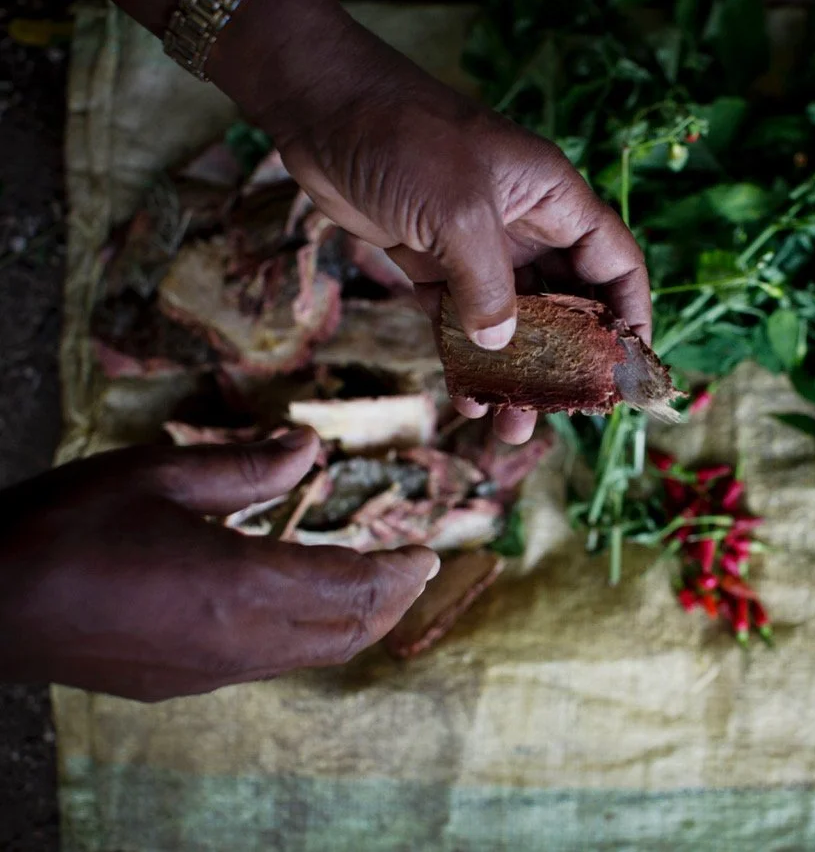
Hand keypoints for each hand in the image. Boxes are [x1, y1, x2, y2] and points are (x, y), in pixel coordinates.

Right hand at [0, 429, 438, 701]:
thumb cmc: (64, 529)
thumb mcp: (157, 475)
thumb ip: (244, 467)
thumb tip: (309, 450)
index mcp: (239, 586)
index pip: (352, 588)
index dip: (399, 573)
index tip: (429, 554)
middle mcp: (237, 642)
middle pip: (346, 631)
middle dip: (392, 602)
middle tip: (418, 571)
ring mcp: (210, 673)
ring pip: (313, 654)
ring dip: (356, 623)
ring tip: (379, 590)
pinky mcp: (182, 684)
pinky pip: (273, 664)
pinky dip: (313, 636)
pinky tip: (303, 607)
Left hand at [205, 0, 651, 445]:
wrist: (320, 109)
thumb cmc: (403, 138)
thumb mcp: (459, 212)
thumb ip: (488, 285)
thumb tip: (501, 345)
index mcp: (553, 200)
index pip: (614, 262)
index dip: (629, 314)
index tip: (627, 368)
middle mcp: (525, 227)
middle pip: (567, 304)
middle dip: (567, 361)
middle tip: (561, 412)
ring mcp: (480, 246)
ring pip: (514, 322)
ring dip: (515, 372)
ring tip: (510, 423)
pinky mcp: (435, 262)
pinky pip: (462, 320)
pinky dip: (466, 358)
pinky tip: (466, 396)